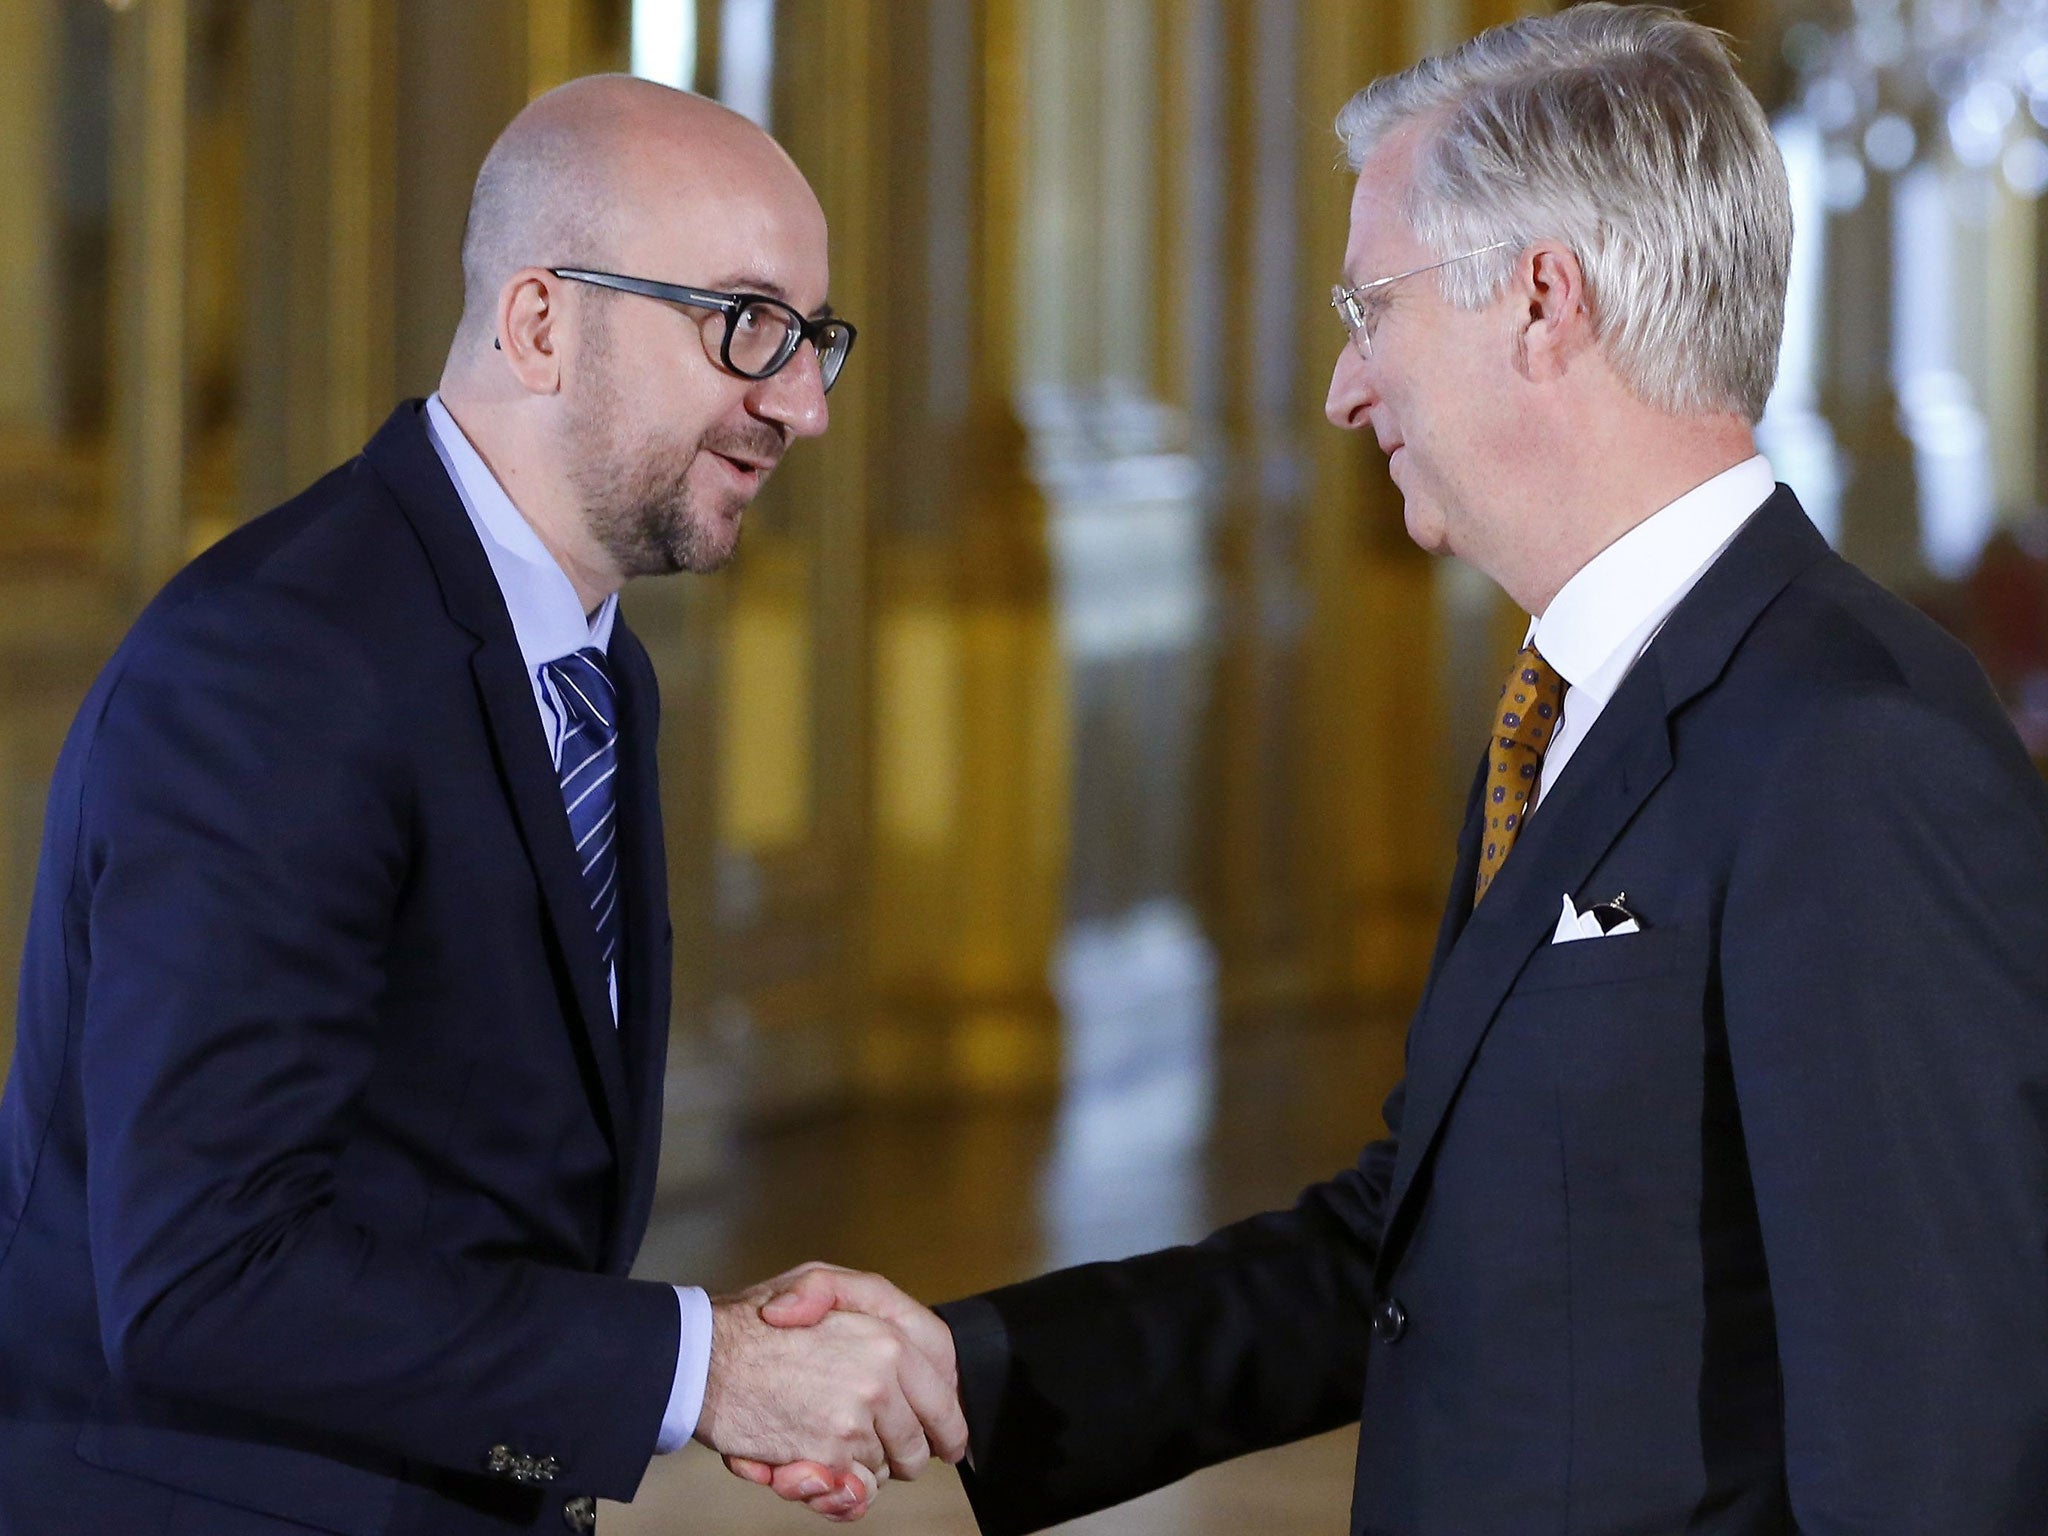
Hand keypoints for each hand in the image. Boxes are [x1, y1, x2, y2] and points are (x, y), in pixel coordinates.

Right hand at [720, 1263, 965, 1519]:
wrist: (700, 1357)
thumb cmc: (755, 1320)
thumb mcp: (820, 1280)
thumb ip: (871, 1299)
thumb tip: (905, 1348)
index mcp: (888, 1339)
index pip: (945, 1397)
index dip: (947, 1426)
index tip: (945, 1440)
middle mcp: (880, 1382)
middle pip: (917, 1445)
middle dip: (899, 1452)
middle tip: (870, 1440)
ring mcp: (853, 1424)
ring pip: (882, 1471)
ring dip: (860, 1467)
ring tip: (824, 1439)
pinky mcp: (824, 1459)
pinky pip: (850, 1491)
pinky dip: (834, 1489)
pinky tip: (812, 1466)